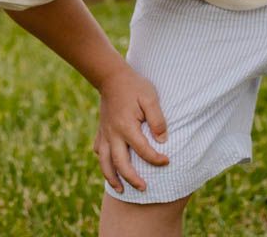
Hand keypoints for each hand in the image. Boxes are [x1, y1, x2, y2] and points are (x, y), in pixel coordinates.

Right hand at [94, 65, 168, 191]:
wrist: (111, 76)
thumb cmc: (134, 86)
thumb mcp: (150, 98)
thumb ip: (157, 119)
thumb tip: (162, 141)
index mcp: (126, 126)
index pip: (143, 150)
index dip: (156, 159)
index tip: (167, 161)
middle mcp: (113, 133)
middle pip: (120, 163)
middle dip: (132, 179)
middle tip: (144, 188)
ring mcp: (105, 133)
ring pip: (104, 161)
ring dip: (112, 177)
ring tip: (120, 190)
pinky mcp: (101, 130)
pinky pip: (99, 151)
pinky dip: (103, 162)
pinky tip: (109, 168)